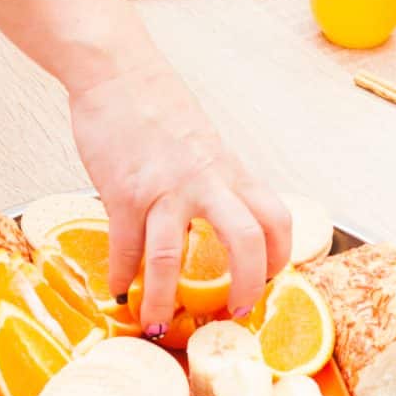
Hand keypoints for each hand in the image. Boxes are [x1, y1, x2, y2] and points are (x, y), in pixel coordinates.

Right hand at [69, 61, 289, 331]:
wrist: (116, 72)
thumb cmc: (157, 106)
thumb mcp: (203, 144)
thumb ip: (215, 179)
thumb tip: (219, 216)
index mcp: (229, 171)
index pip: (276, 218)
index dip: (280, 256)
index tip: (269, 280)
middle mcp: (205, 182)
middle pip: (246, 240)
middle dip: (244, 285)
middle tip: (233, 313)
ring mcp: (163, 189)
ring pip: (170, 258)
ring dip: (162, 299)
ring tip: (156, 323)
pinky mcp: (123, 193)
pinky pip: (125, 247)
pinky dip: (120, 275)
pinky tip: (116, 290)